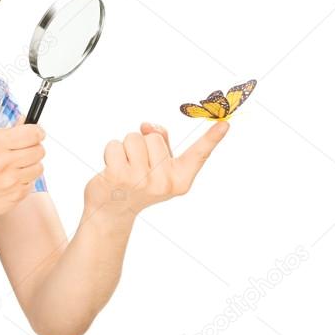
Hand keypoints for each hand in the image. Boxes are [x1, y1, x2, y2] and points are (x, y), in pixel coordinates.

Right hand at [0, 117, 45, 220]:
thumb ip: (6, 129)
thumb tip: (26, 120)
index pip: (33, 133)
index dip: (38, 132)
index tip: (37, 134)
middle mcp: (4, 162)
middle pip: (39, 150)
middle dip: (34, 149)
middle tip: (22, 151)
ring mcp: (11, 180)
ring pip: (39, 167)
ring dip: (31, 166)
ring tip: (16, 166)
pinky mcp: (16, 194)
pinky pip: (32, 182)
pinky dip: (24, 180)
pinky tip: (11, 179)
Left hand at [84, 120, 229, 218]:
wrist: (113, 210)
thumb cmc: (137, 182)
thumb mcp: (156, 165)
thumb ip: (160, 140)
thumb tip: (147, 125)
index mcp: (179, 180)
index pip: (198, 155)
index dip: (212, 139)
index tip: (224, 124)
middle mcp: (163, 183)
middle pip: (154, 138)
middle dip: (142, 145)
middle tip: (136, 167)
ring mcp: (141, 181)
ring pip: (134, 138)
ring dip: (125, 148)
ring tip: (124, 168)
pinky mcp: (118, 177)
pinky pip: (114, 145)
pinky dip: (110, 152)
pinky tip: (111, 171)